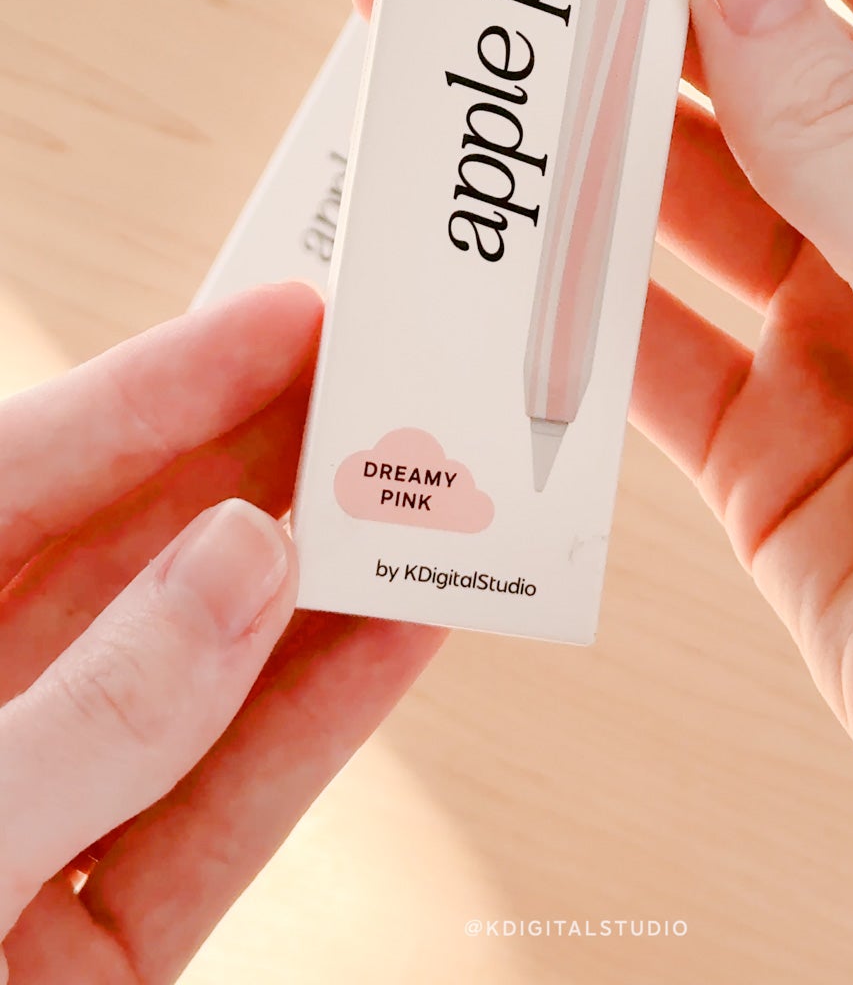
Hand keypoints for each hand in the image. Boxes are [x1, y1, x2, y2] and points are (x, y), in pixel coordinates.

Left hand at [0, 283, 441, 982]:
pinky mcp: (93, 964)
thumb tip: (243, 560)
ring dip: (314, 590)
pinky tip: (404, 632)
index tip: (277, 318)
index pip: (12, 484)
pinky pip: (219, 821)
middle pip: (116, 567)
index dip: (149, 388)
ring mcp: (23, 844)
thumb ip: (95, 709)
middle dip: (251, 469)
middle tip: (378, 383)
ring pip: (188, 687)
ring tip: (425, 490)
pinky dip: (316, 730)